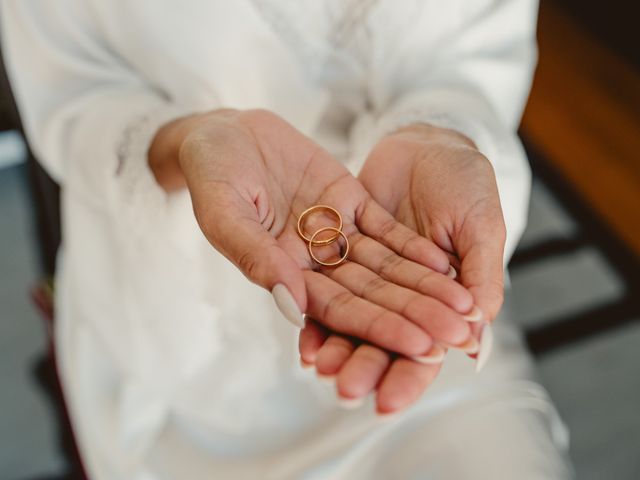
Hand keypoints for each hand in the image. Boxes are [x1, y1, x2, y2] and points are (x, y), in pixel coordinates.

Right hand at [149, 110, 474, 356]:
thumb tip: (296, 305)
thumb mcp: (224, 212)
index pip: (337, 310)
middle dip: (415, 315)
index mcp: (281, 273)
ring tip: (465, 308)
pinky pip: (385, 229)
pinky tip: (445, 264)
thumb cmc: (212, 172)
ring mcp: (332, 232)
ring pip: (386, 266)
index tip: (420, 346)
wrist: (224, 132)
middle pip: (372, 294)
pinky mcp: (348, 203)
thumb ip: (257, 256)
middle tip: (458, 336)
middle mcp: (312, 261)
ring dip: (425, 287)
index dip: (379, 327)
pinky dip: (414, 246)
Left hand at [298, 124, 503, 413]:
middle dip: (363, 364)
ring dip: (335, 340)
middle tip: (345, 390)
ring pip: (350, 310)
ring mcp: (367, 269)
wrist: (428, 141)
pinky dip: (313, 297)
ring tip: (317, 365)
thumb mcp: (481, 227)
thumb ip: (480, 277)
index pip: (423, 345)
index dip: (407, 375)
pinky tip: (299, 323)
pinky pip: (326, 276)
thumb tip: (477, 334)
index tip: (388, 402)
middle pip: (380, 336)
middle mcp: (399, 291)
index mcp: (440, 297)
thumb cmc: (467, 183)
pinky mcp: (342, 246)